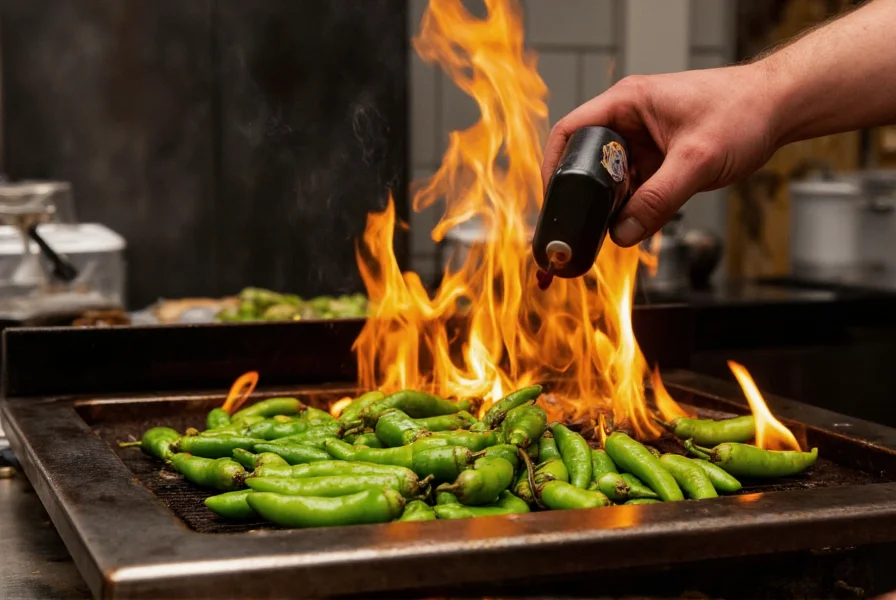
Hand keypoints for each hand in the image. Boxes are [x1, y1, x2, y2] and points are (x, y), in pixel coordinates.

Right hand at [541, 64, 780, 246]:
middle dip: (589, 192)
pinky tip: (643, 218)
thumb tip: (622, 234)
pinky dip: (636, 204)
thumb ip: (657, 201)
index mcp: (628, 102)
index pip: (571, 131)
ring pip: (613, 178)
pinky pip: (636, 185)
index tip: (554, 198)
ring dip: (616, 202)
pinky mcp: (660, 157)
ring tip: (624, 223)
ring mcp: (645, 138)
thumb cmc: (744, 111)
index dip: (556, 165)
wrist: (781, 108)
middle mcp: (631, 118)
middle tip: (591, 221)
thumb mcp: (697, 161)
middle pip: (589, 160)